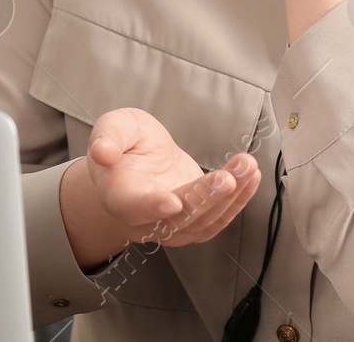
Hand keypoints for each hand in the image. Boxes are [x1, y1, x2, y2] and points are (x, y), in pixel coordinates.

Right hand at [85, 108, 261, 248]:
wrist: (134, 164)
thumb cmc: (123, 145)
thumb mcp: (114, 127)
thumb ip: (108, 136)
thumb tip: (102, 151)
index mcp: (119, 194)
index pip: (133, 207)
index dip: (152, 207)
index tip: (172, 202)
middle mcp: (144, 219)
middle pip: (176, 218)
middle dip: (204, 198)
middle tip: (227, 178)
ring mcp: (171, 226)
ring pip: (201, 222)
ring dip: (229, 197)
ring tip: (247, 167)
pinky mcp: (193, 223)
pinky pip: (217, 220)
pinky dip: (238, 202)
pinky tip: (251, 178)